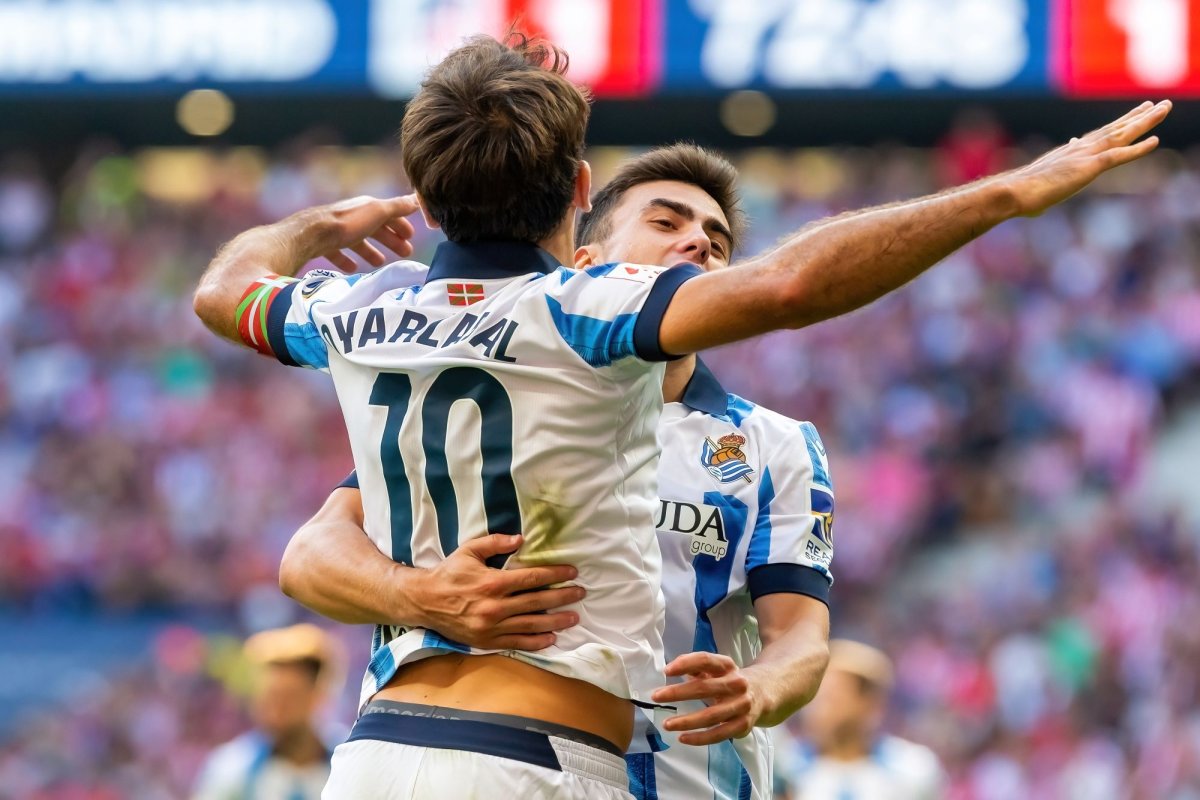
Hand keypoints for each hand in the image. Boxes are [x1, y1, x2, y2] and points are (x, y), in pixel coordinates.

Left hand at [304, 194, 419, 270]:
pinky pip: (339, 252)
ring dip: (371, 250)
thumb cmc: (348, 223)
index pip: (388, 214)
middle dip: (390, 239)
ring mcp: (337, 230)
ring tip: (380, 263)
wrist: (312, 234)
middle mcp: (352, 216)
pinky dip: (347, 259)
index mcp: (366, 207)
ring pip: (358, 240)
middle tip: (405, 253)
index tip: (411, 237)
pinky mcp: (324, 243)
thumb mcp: (378, 212)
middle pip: (375, 228)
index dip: (401, 224)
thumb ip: (397, 207)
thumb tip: (417, 199)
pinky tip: (353, 268)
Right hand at [410, 533, 583, 650]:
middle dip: (562, 597)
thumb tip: (521, 539)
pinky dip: (536, 642)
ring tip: (574, 618)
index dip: (555, 574)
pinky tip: (551, 639)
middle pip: (537, 602)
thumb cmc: (449, 573)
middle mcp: (495, 606)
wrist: (424, 601)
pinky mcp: (487, 641)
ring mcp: (491, 626)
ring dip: (556, 622)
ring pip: (531, 625)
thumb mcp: (469, 550)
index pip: (532, 578)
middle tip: (581, 593)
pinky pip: (517, 644)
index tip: (572, 572)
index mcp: (492, 582)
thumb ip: (496, 542)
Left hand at [650, 652, 765, 745]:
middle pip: (704, 688)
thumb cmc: (730, 680)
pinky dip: (700, 738)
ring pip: (711, 716)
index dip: (685, 663)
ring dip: (686, 721)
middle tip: (656, 696)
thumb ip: (696, 667)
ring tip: (666, 724)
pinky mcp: (743, 725)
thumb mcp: (718, 669)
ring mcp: (741, 705)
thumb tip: (672, 669)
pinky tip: (683, 738)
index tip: (666, 671)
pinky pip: (718, 734)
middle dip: (678, 693)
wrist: (765, 693)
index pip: (706, 660)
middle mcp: (736, 684)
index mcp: (728, 666)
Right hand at [1005, 100, 1170, 216]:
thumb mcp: (1038, 185)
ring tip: (1164, 108)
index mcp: (1067, 154)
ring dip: (1145, 122)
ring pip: (1121, 134)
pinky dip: (1138, 148)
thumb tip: (1042, 194)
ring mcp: (1084, 156)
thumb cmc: (1019, 195)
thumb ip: (1047, 184)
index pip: (1097, 137)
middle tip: (1156, 104)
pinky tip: (1156, 141)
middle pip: (1114, 129)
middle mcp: (1078, 149)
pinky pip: (1119, 155)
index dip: (1115, 127)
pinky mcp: (1089, 167)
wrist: (1012, 192)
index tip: (1128, 118)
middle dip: (1137, 117)